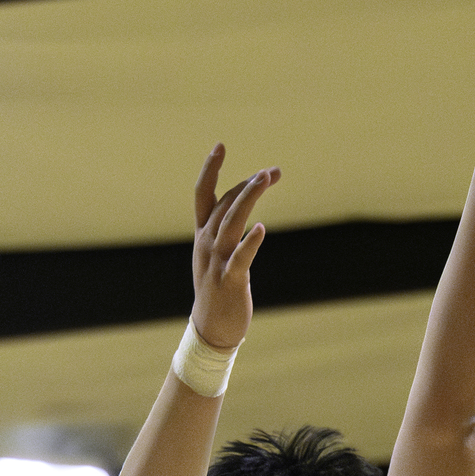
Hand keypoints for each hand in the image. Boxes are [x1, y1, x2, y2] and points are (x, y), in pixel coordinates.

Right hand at [191, 146, 280, 352]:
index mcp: (202, 235)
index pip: (203, 194)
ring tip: (265, 179)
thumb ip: (227, 228)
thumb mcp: (217, 254)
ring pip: (231, 222)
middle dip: (248, 184)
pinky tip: (261, 229)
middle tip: (272, 171)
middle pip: (225, 203)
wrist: (211, 330)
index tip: (220, 145)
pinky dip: (249, 243)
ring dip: (248, 198)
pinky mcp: (230, 280)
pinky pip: (240, 258)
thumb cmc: (219, 289)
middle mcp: (206, 243)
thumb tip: (242, 203)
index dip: (210, 169)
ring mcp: (216, 261)